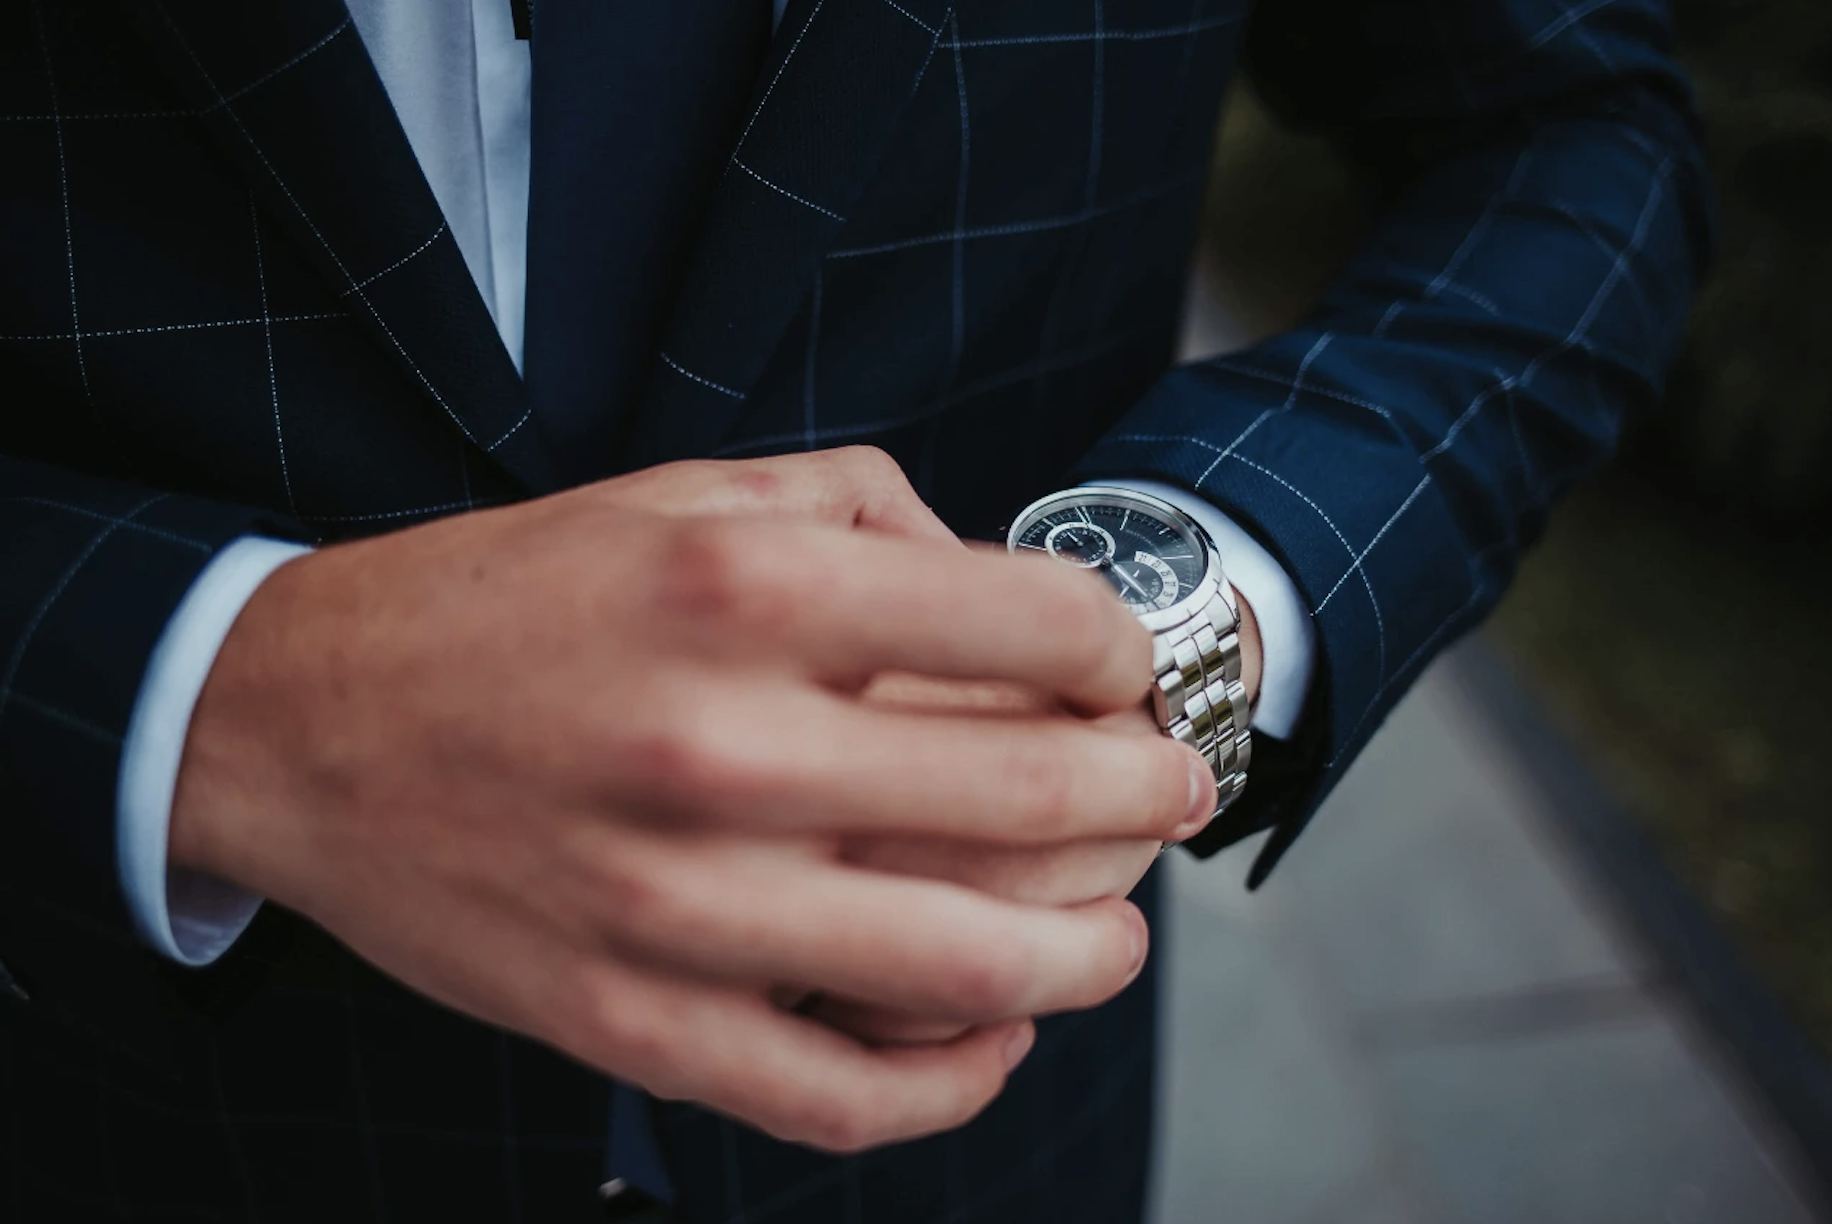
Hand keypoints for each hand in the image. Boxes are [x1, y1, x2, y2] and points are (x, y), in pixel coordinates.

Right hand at [170, 449, 1216, 1152]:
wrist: (302, 722)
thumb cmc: (512, 597)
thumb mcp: (680, 495)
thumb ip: (860, 514)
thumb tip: (999, 586)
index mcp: (743, 593)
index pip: (1035, 620)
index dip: (1120, 649)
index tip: (1123, 670)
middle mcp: (720, 749)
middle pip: (1035, 793)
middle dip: (1149, 790)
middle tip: (1177, 790)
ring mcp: (678, 908)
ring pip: (966, 969)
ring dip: (1090, 957)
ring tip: (1120, 936)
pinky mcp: (631, 1022)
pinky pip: (839, 1096)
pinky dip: (953, 1082)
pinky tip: (997, 1037)